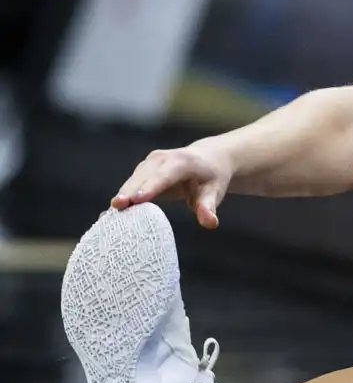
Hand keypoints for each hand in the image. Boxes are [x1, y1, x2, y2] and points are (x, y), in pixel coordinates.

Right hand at [110, 142, 234, 228]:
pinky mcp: (142, 170)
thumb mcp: (215, 191)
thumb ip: (209, 207)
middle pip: (143, 177)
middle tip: (115, 208)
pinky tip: (110, 214)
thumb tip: (211, 223)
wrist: (207, 159)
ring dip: (121, 196)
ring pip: (132, 181)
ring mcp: (149, 163)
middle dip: (128, 191)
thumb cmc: (211, 178)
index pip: (165, 176)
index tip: (136, 199)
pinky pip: (129, 185)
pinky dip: (122, 198)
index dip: (150, 187)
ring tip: (107, 215)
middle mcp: (162, 158)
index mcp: (182, 162)